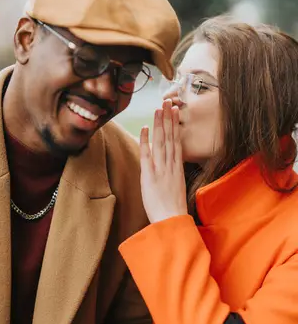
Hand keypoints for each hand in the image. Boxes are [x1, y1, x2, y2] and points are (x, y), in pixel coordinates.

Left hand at [140, 99, 187, 223]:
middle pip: (170, 137)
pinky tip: (145, 128)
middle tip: (168, 101)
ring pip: (162, 141)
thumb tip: (169, 169)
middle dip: (169, 119)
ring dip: (160, 124)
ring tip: (160, 108)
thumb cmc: (173, 211)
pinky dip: (146, 140)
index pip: (177, 142)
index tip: (175, 112)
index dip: (175, 126)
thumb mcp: (176, 190)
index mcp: (178, 169)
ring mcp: (161, 169)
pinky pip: (148, 154)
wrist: (171, 221)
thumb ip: (172, 177)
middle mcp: (171, 166)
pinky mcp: (150, 175)